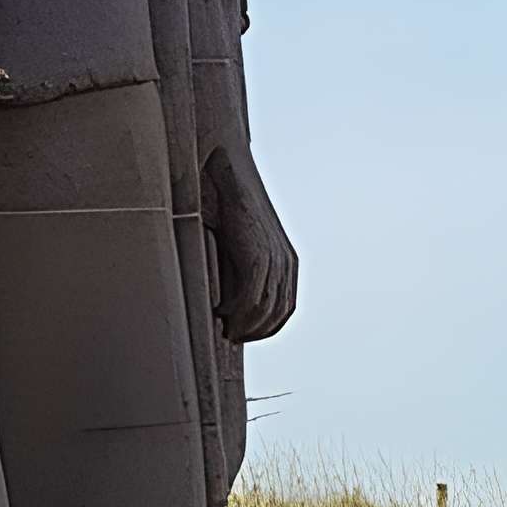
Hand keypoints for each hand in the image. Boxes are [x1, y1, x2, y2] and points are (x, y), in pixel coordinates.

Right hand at [207, 142, 297, 341]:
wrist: (228, 171)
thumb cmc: (228, 201)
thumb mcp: (241, 237)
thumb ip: (240, 262)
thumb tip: (226, 288)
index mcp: (287, 259)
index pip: (284, 307)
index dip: (265, 326)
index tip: (244, 332)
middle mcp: (286, 263)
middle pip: (277, 314)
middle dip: (254, 330)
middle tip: (231, 335)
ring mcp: (275, 261)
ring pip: (263, 311)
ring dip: (244, 325)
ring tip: (224, 328)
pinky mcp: (258, 257)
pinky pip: (249, 298)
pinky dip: (234, 311)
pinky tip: (219, 311)